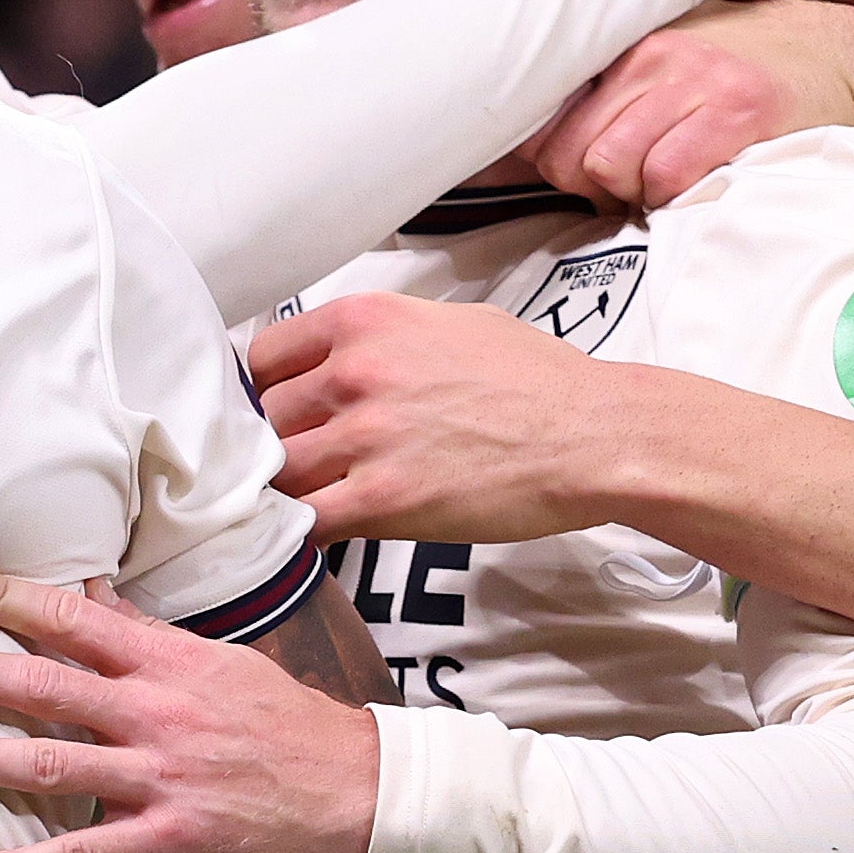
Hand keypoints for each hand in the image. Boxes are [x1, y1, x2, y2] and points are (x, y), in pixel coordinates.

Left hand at [0, 562, 384, 852]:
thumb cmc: (290, 726)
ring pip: (49, 762)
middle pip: (47, 684)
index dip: (13, 598)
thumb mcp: (221, 664)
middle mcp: (155, 714)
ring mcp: (159, 778)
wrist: (360, 792)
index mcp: (169, 664)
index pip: (77, 619)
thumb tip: (93, 595)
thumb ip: (150, 637)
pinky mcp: (168, 840)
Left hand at [251, 296, 652, 543]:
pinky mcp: (383, 501)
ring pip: (278, 474)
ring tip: (315, 500)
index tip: (283, 415)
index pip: (264, 358)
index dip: (266, 393)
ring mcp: (365, 437)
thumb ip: (383, 337)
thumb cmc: (534, 378)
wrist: (589, 435)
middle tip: (306, 464)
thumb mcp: (449, 322)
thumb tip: (344, 358)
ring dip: (291, 492)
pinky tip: (327, 532)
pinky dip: (307, 533)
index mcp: (364, 320)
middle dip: (278, 445)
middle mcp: (354, 372)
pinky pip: (309, 522)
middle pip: (265, 420)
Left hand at [532, 0, 853, 215]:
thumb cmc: (747, 72)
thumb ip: (604, 94)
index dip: (555, 158)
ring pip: (614, 168)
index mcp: (627, 41)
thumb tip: (523, 150)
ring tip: (673, 179)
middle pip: (572, 154)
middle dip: (594, 185)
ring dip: (637, 193)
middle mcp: (653, 54)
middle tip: (636, 182)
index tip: (579, 170)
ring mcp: (696, 80)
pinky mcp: (738, 111)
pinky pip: (668, 178)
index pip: (543, 116)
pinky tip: (703, 182)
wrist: (845, 59)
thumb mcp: (669, 61)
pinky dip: (676, 198)